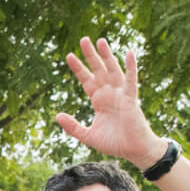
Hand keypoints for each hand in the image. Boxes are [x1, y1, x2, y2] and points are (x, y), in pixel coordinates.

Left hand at [55, 37, 165, 167]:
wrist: (133, 151)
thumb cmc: (114, 142)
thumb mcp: (87, 135)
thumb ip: (73, 126)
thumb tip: (57, 115)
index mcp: (99, 100)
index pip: (86, 80)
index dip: (78, 69)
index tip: (69, 56)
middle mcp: (109, 94)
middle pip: (98, 70)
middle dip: (91, 56)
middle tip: (84, 39)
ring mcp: (120, 94)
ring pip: (112, 70)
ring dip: (107, 56)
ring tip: (100, 41)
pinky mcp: (131, 99)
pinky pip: (131, 80)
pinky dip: (131, 67)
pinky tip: (129, 53)